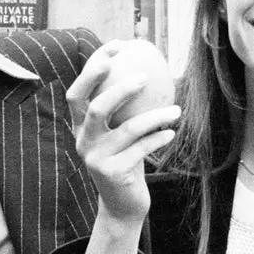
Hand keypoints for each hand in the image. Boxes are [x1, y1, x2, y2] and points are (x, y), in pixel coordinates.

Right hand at [66, 41, 179, 226]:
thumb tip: (146, 67)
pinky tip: (172, 132)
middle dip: (119, 88)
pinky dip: (158, 138)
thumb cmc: (126, 161)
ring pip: (128, 129)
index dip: (93, 67)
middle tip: (145, 77)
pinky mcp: (111, 173)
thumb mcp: (120, 134)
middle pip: (96, 107)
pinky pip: (141, 149)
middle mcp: (82, 141)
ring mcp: (95, 158)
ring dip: (156, 116)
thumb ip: (124, 109)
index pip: (77, 92)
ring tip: (176, 110)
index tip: (116, 47)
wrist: (122, 205)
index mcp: (80, 127)